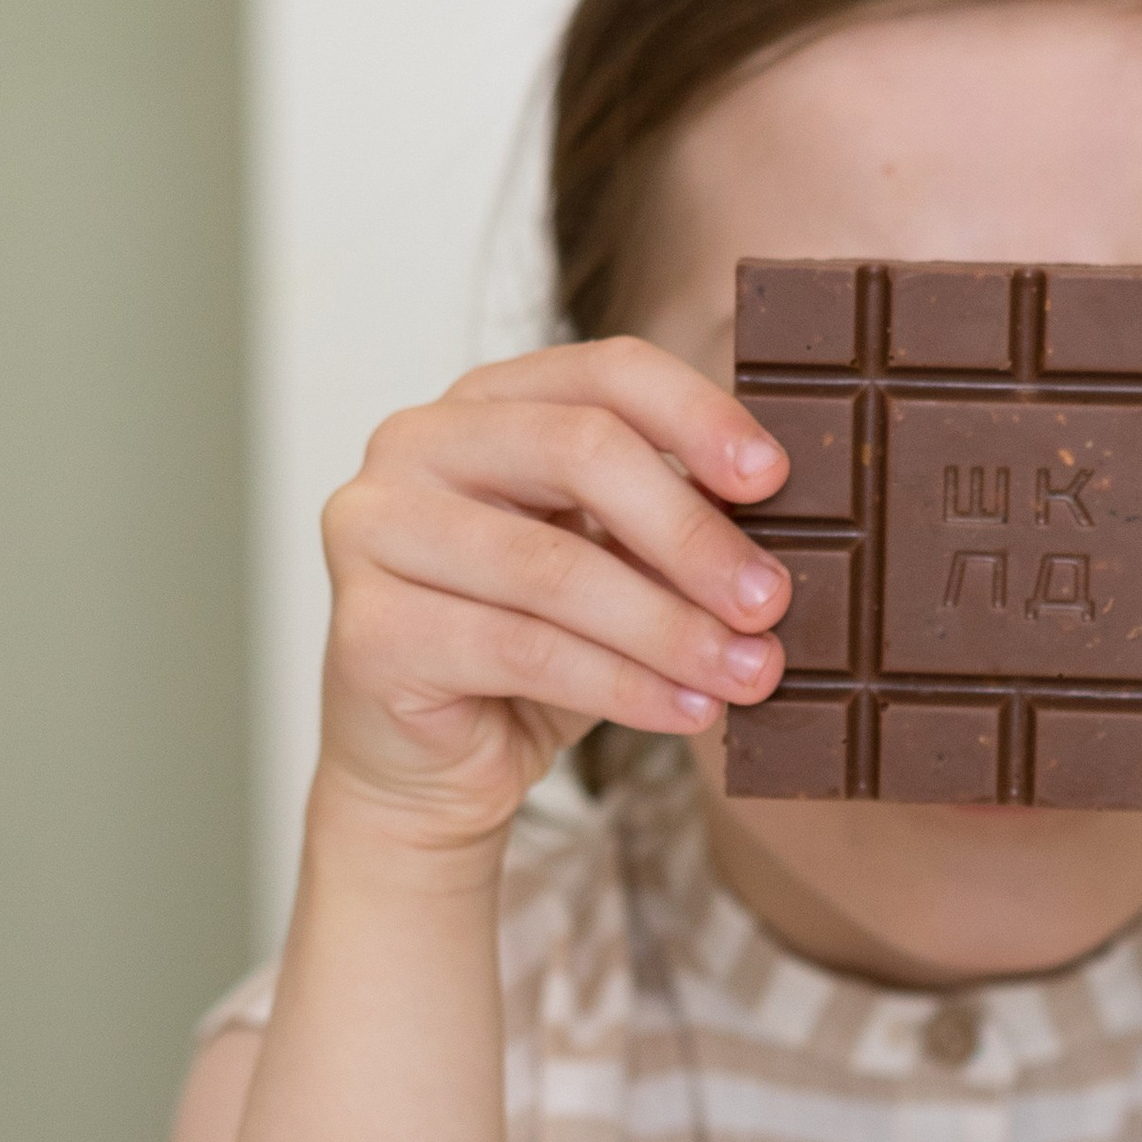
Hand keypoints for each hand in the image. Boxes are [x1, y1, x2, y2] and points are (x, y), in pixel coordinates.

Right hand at [314, 341, 790, 853]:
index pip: (605, 373)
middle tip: (769, 600)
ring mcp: (375, 531)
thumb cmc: (528, 651)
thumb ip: (668, 529)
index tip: (771, 480)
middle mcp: (414, 445)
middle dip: (690, 533)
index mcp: (483, 404)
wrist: (430, 767)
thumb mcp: (612, 568)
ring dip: (669, 628)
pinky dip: (622, 685)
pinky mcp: (369, 628)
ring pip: (554, 568)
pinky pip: (523, 650)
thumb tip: (772, 538)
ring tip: (746, 672)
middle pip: (579, 451)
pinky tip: (686, 709)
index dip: (698, 417)